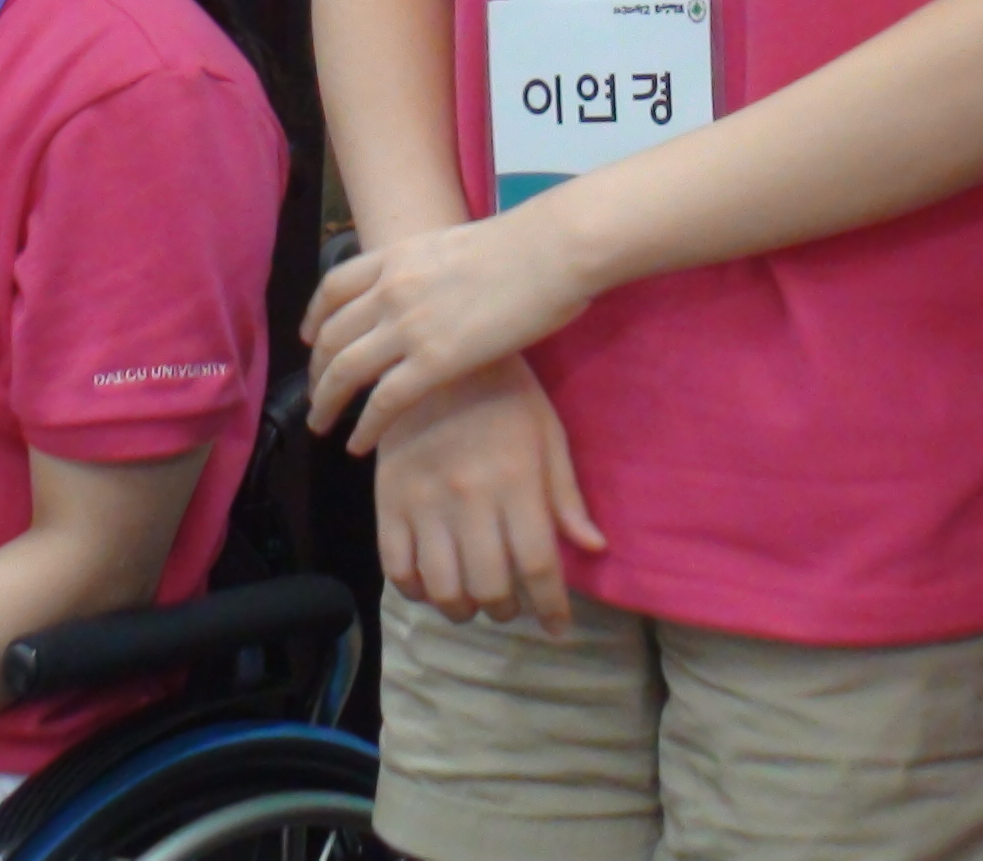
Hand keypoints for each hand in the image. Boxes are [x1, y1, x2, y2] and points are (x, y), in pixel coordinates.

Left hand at [305, 210, 595, 448]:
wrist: (550, 250)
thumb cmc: (524, 247)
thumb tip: (433, 291)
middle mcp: (389, 290)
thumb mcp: (454, 247)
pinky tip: (359, 445)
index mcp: (394, 257)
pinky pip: (383, 402)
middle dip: (316, 370)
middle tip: (315, 395)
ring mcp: (408, 325)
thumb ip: (429, 272)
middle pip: (331, 334)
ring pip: (344, 370)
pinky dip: (365, 427)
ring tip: (321, 425)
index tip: (309, 340)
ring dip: (326, 402)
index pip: (333, 287)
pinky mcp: (434, 361)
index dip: (314, 317)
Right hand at [371, 357, 606, 633]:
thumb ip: (566, 495)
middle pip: (490, 586)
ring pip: (444, 587)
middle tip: (512, 605)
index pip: (536, 565)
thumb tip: (594, 548)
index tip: (558, 628)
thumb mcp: (547, 433)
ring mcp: (424, 502)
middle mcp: (470, 499)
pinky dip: (417, 590)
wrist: (435, 355)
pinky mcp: (388, 500)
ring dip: (464, 608)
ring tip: (474, 600)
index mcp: (515, 481)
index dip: (550, 607)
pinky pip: (396, 568)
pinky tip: (434, 583)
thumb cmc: (504, 393)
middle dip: (507, 609)